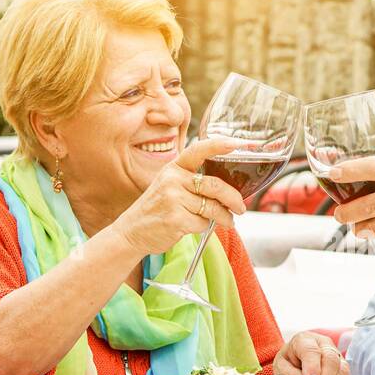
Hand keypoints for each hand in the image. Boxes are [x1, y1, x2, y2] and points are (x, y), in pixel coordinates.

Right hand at [112, 137, 247, 254]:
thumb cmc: (158, 208)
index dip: (220, 145)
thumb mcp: (170, 186)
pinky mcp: (175, 219)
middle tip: (241, 207)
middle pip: (215, 185)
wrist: (133, 231)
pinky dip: (205, 227)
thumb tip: (230, 188)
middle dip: (233, 198)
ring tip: (226, 221)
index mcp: (174, 167)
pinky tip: (196, 226)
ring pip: (213, 207)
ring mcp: (173, 199)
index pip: (199, 150)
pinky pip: (204, 223)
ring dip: (224, 217)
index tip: (240, 144)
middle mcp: (172, 179)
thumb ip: (193, 181)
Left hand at [273, 332, 349, 374]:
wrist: (296, 358)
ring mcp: (335, 354)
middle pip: (331, 358)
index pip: (312, 351)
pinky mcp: (342, 366)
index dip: (313, 368)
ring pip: (342, 368)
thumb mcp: (281, 365)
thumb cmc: (289, 360)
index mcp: (304, 340)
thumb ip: (289, 374)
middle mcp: (323, 344)